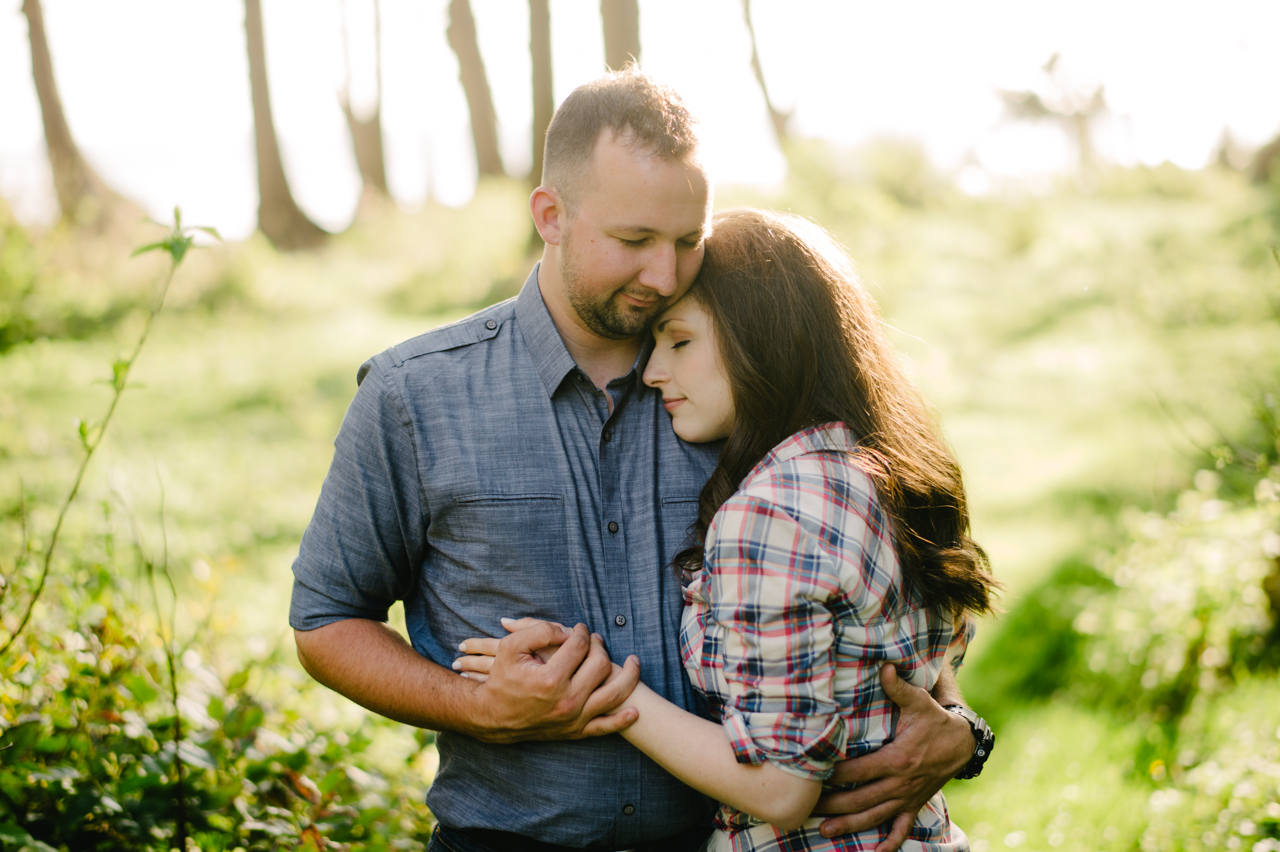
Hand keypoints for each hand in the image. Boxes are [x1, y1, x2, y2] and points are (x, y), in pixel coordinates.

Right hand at [455, 617, 641, 742]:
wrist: (492, 716)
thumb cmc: (502, 679)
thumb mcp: (510, 647)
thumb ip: (539, 631)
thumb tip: (569, 630)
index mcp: (550, 678)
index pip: (579, 646)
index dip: (581, 632)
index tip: (579, 628)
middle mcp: (566, 700)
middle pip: (600, 665)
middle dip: (600, 647)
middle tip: (594, 640)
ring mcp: (573, 718)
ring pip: (613, 695)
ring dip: (629, 676)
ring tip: (634, 662)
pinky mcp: (574, 732)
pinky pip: (605, 728)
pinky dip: (622, 720)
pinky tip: (635, 709)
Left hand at [812, 664, 972, 851]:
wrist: (963, 743)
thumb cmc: (935, 720)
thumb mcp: (919, 702)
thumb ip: (899, 687)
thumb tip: (884, 666)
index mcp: (897, 759)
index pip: (859, 771)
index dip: (834, 774)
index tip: (811, 775)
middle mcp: (900, 784)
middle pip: (860, 799)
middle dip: (832, 805)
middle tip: (806, 809)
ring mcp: (907, 797)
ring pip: (875, 817)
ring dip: (850, 826)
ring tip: (824, 832)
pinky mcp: (914, 805)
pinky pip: (902, 829)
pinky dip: (890, 843)